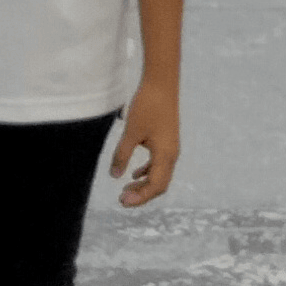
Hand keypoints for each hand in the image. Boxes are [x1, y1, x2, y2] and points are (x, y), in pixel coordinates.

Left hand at [109, 81, 178, 207]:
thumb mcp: (131, 132)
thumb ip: (122, 154)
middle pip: (159, 184)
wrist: (161, 84)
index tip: (123, 201)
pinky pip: (159, 164)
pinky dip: (147, 172)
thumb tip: (114, 176)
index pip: (155, 186)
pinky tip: (134, 174)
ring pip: (159, 175)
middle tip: (122, 199)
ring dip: (144, 184)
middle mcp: (172, 155)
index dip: (140, 197)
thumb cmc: (147, 106)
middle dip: (142, 194)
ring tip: (125, 190)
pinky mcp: (166, 141)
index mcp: (166, 155)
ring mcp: (170, 148)